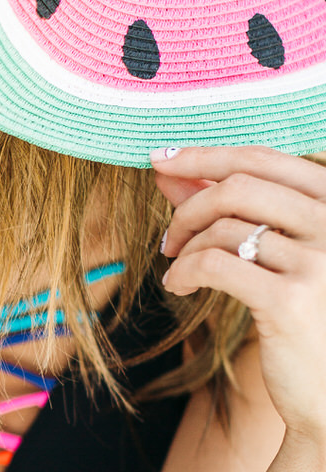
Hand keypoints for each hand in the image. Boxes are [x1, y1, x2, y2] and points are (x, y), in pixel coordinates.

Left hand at [157, 145, 325, 440]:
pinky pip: (215, 265)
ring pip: (223, 228)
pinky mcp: (290, 301)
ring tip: (177, 268)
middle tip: (167, 237)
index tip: (160, 160)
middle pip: (238, 186)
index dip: (205, 156)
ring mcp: (318, 261)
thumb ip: (231, 210)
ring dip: (185, 246)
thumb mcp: (276, 252)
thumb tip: (172, 174)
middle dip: (188, 205)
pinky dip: (185, 272)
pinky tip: (179, 286)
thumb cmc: (304, 315)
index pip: (264, 159)